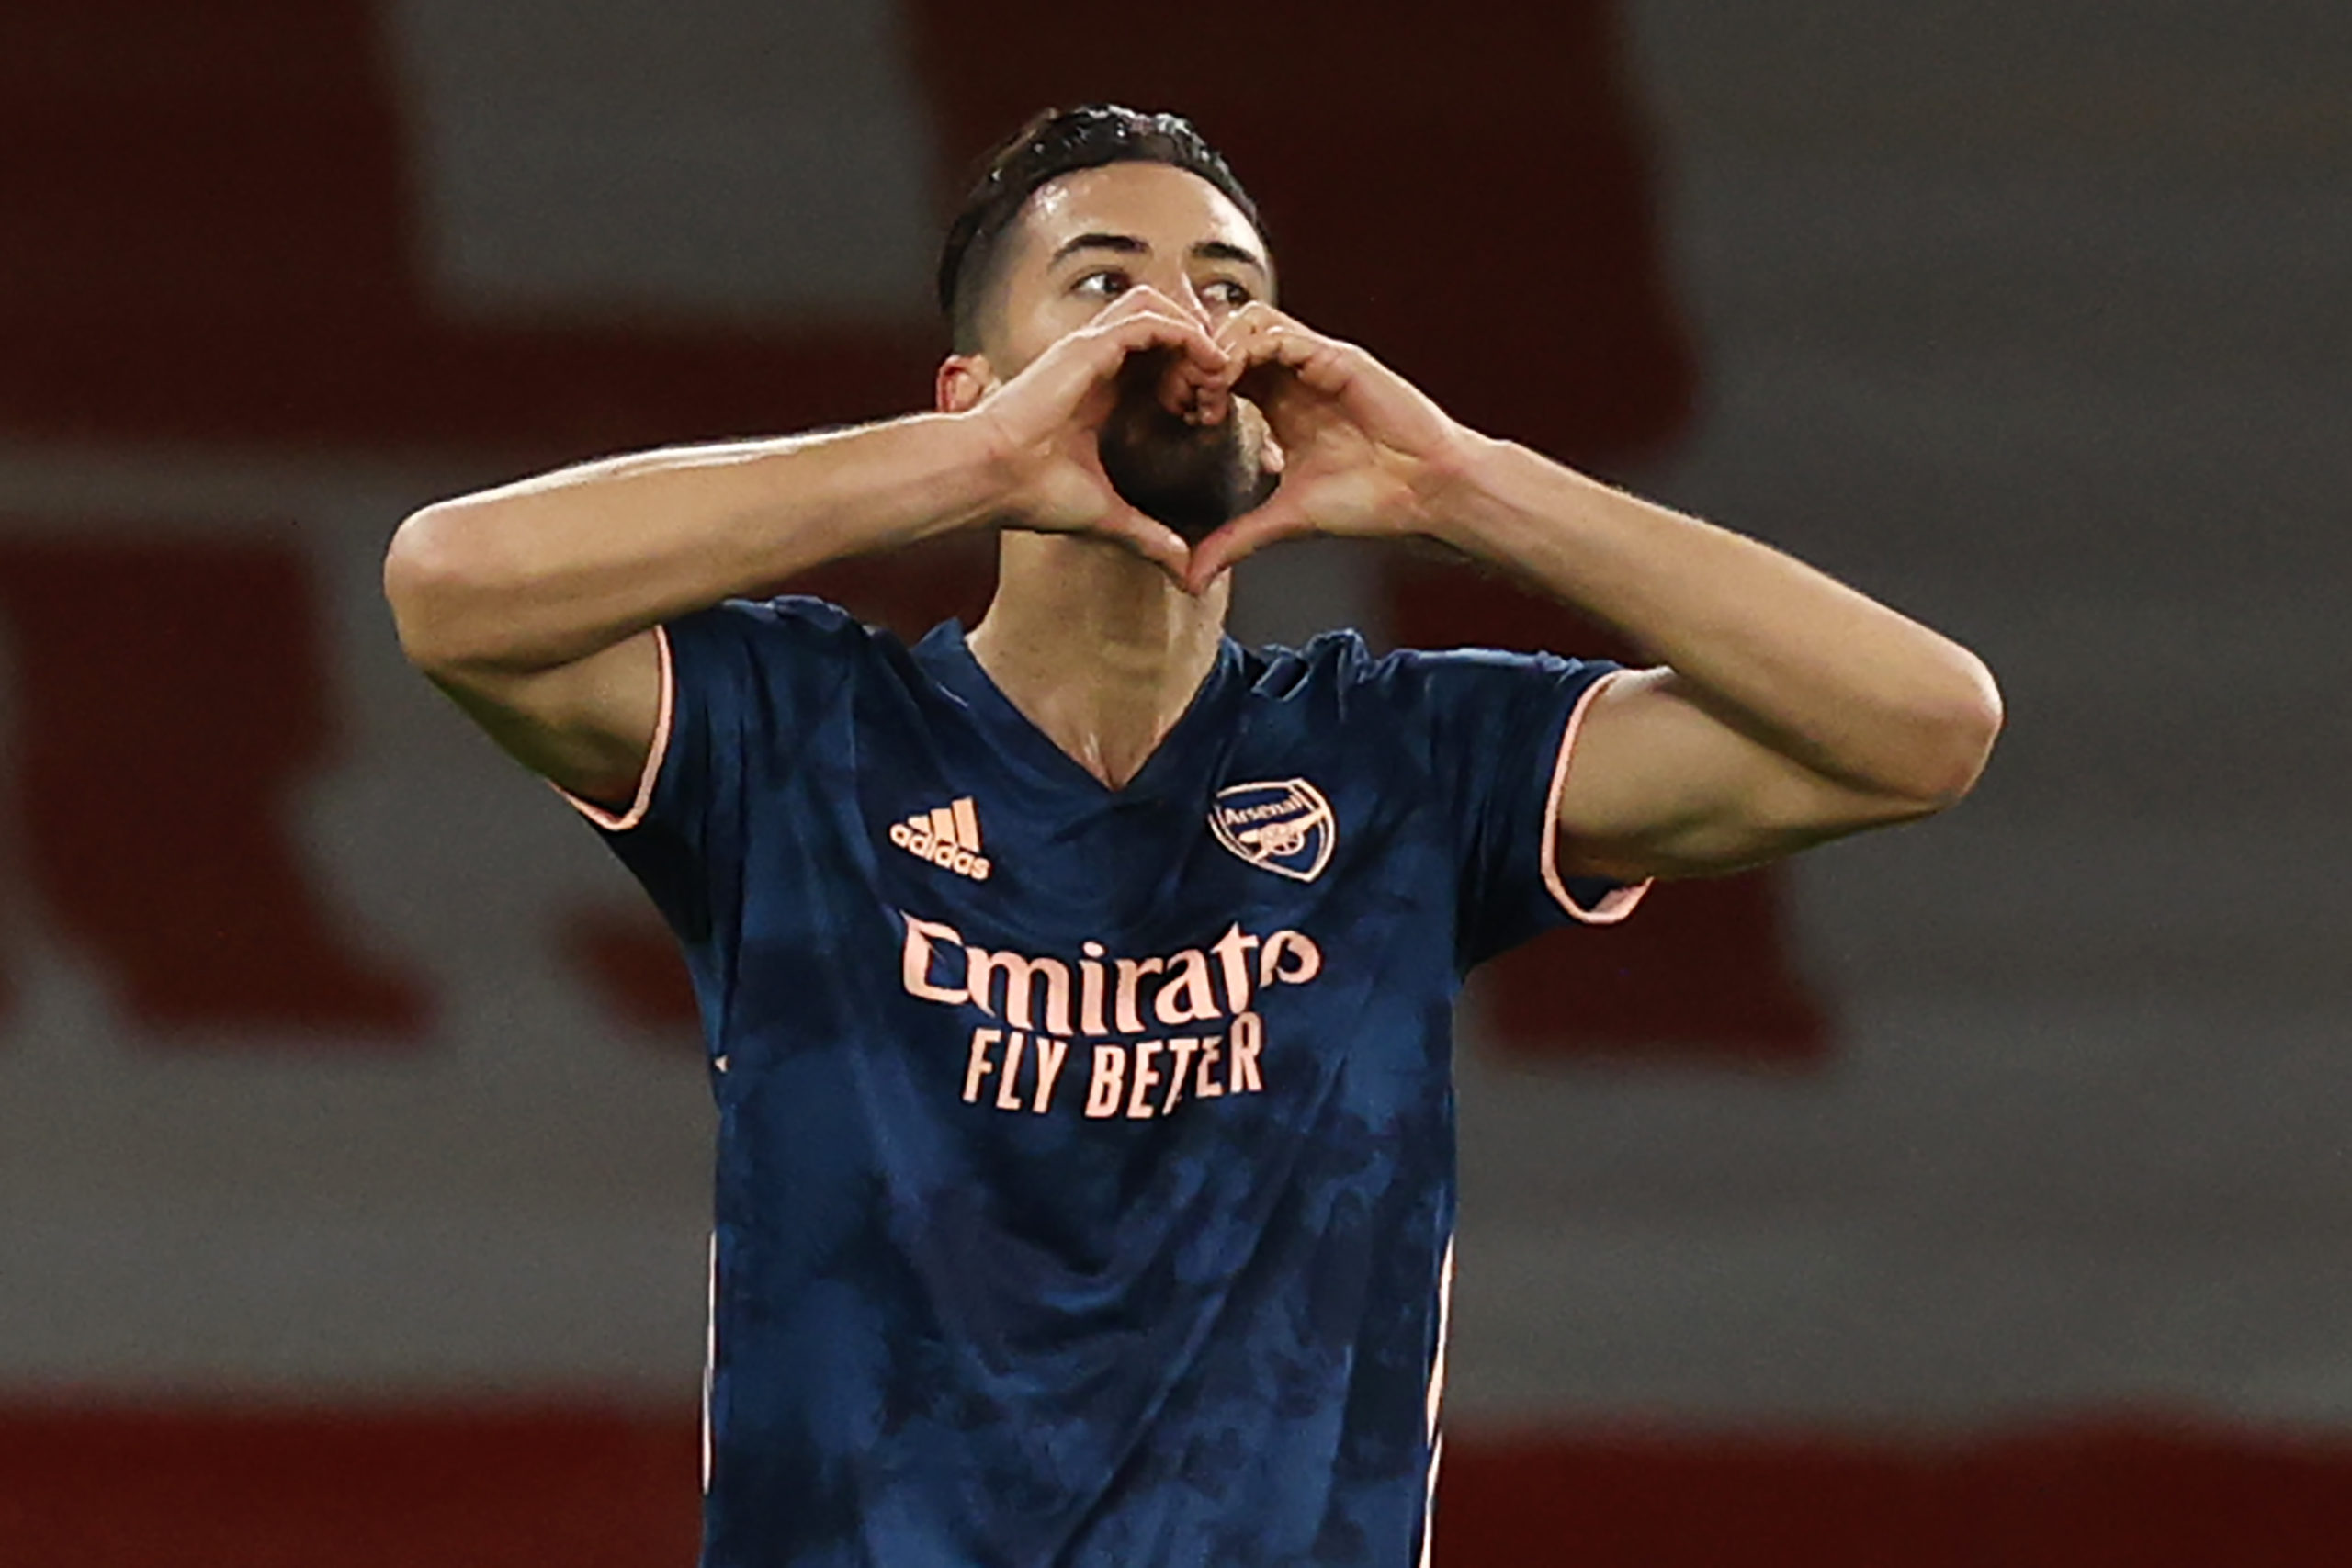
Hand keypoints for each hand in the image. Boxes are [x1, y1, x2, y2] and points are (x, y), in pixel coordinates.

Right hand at [967, 286, 1236, 582]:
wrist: (993, 481)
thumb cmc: (1033, 495)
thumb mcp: (1107, 514)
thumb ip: (1147, 534)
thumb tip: (1181, 568)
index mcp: (1097, 391)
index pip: (1153, 359)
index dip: (1190, 378)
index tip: (1209, 417)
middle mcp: (1093, 362)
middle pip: (1160, 323)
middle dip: (1198, 350)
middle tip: (1220, 390)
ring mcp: (1089, 348)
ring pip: (1157, 310)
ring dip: (1195, 334)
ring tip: (1217, 372)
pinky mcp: (1087, 346)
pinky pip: (1150, 320)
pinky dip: (1186, 334)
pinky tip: (1208, 363)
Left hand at [1183, 305, 1477, 591]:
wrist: (1426, 494)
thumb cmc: (1369, 502)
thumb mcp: (1285, 519)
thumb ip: (1235, 540)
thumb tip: (1192, 579)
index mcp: (1281, 402)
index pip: (1221, 368)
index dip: (1192, 384)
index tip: (1181, 419)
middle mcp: (1295, 374)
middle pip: (1226, 334)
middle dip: (1195, 361)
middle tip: (1183, 401)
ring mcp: (1315, 361)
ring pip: (1247, 320)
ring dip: (1217, 351)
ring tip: (1209, 393)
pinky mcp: (1336, 358)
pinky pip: (1278, 332)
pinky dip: (1246, 350)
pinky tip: (1234, 386)